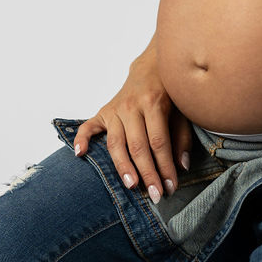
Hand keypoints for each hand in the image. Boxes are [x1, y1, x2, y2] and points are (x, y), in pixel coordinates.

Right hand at [73, 44, 191, 204]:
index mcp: (154, 103)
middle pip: (138, 146)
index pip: (158, 142)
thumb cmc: (169, 92)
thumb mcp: (182, 109)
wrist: (151, 65)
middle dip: (147, 173)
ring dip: (122, 166)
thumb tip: (181, 167)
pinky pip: (88, 126)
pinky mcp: (103, 111)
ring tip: (131, 185)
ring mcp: (115, 109)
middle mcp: (131, 106)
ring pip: (116, 142)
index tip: (171, 187)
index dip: (164, 167)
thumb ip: (181, 137)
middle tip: (155, 196)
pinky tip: (80, 155)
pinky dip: (81, 139)